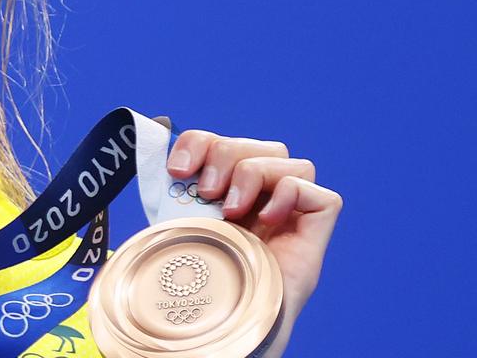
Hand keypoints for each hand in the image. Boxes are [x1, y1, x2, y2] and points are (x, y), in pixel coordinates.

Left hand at [166, 129, 342, 356]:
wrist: (219, 333)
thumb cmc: (196, 286)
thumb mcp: (178, 231)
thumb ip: (176, 199)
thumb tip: (153, 161)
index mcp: (225, 196)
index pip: (223, 144)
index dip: (201, 142)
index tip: (177, 169)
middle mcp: (260, 204)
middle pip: (258, 146)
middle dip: (225, 155)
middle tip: (204, 191)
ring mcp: (289, 221)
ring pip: (289, 160)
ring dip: (253, 172)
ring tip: (230, 210)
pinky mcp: (313, 238)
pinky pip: (323, 196)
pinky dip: (291, 194)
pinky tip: (264, 221)